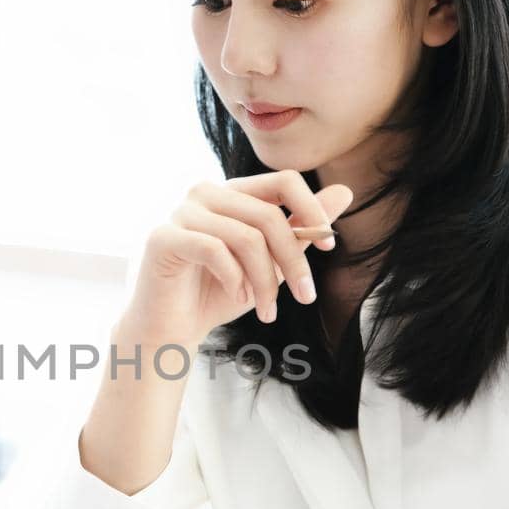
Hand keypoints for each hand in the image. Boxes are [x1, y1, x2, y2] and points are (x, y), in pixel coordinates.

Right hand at [120, 170, 353, 347]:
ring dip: (264, 281)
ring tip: (266, 308)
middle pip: (269, 215)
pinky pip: (215, 250)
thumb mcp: (271, 262)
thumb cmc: (218, 292)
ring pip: (246, 238)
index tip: (330, 246)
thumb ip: (301, 228)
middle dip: (293, 261)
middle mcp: (205, 192)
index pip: (284, 180)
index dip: (313, 209)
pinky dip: (234, 279)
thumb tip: (345, 192)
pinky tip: (236, 296)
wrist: (172, 328)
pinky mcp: (163, 236)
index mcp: (233, 192)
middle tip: (305, 297)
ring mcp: (181, 212)